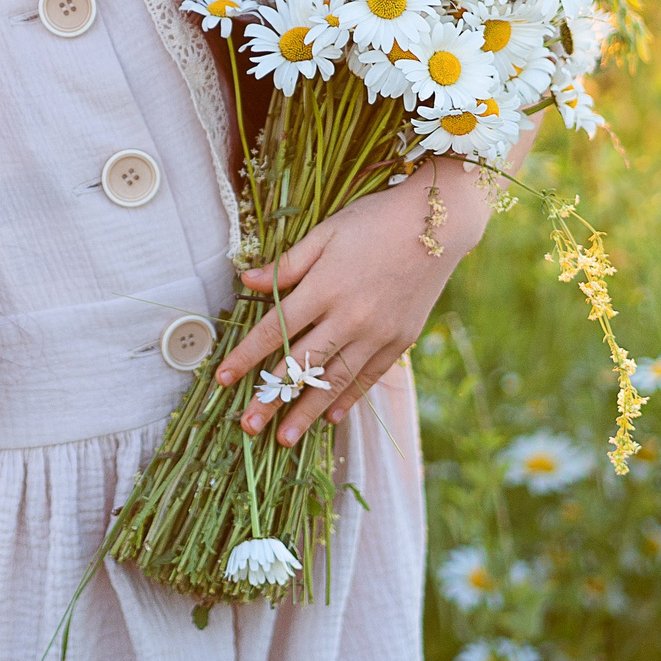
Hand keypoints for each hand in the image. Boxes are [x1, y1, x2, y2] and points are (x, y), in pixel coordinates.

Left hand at [212, 114, 541, 446]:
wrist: (438, 223)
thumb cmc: (374, 221)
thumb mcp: (325, 233)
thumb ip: (287, 266)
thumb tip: (246, 283)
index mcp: (324, 287)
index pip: (275, 330)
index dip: (246, 356)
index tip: (222, 378)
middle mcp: (349, 317)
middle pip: (302, 365)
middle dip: (272, 398)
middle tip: (247, 426)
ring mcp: (377, 333)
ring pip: (335, 380)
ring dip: (307, 412)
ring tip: (284, 439)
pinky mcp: (400, 340)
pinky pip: (369, 377)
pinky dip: (349, 398)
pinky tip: (331, 418)